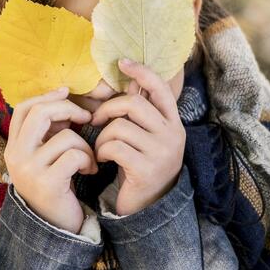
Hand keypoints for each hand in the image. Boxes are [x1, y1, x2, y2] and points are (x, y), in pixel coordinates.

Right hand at [4, 86, 97, 233]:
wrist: (55, 228)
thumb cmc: (56, 186)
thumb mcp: (45, 156)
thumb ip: (49, 130)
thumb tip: (63, 98)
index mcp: (13, 147)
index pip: (22, 108)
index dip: (46, 96)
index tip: (66, 92)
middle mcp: (15, 157)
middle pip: (40, 113)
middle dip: (68, 108)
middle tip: (85, 117)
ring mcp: (29, 170)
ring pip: (65, 136)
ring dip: (85, 145)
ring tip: (89, 160)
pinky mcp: (47, 183)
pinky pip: (74, 155)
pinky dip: (88, 160)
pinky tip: (90, 171)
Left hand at [91, 58, 185, 215]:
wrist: (150, 207)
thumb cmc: (142, 164)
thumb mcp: (147, 135)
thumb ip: (140, 110)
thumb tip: (130, 78)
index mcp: (173, 122)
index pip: (160, 88)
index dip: (141, 71)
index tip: (122, 62)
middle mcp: (172, 135)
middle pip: (134, 104)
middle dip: (108, 109)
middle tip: (96, 119)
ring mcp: (161, 153)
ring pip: (120, 126)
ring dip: (102, 136)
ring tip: (100, 147)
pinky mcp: (146, 169)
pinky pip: (114, 147)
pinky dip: (101, 150)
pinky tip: (101, 159)